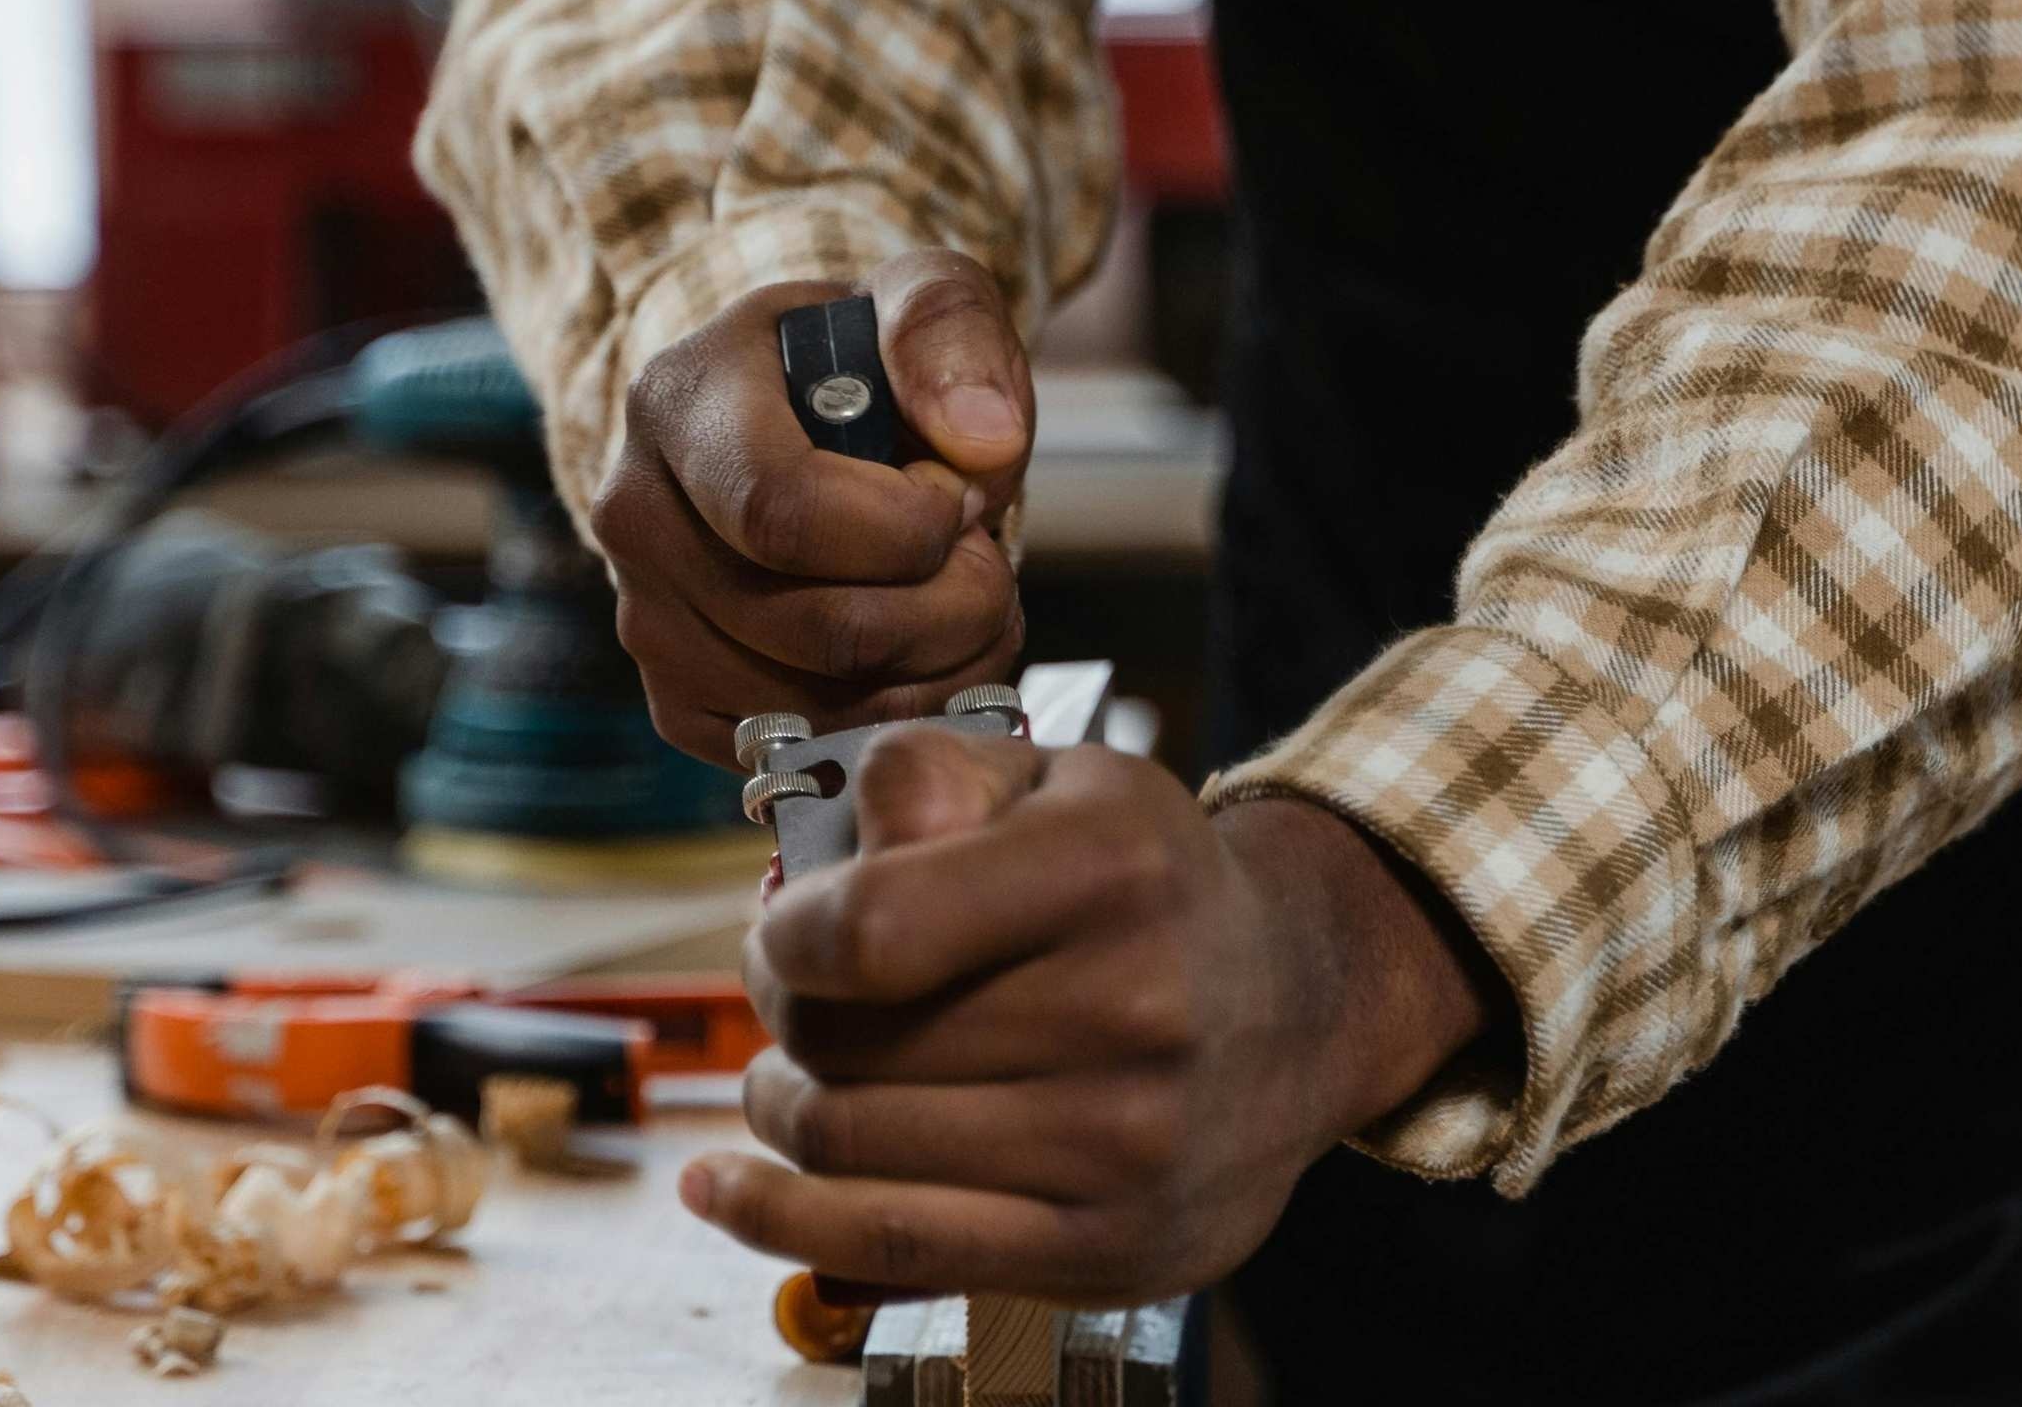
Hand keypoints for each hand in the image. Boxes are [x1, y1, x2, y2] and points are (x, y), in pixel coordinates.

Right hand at [589, 251, 1032, 766]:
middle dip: (951, 610)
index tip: (958, 500)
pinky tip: (923, 657)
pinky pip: (801, 750)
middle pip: (817, 627)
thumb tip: (981, 445)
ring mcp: (645, 621)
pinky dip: (893, 721)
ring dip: (939, 672)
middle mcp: (636, 517)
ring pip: (819, 705)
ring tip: (968, 605)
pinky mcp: (675, 702)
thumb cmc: (863, 366)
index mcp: (679, 402)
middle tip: (987, 563)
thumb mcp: (918, 300)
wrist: (792, 423)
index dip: (906, 531)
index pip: (783, 511)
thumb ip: (950, 335)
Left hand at [681, 727, 1493, 1304]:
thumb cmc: (1142, 886)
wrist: (1299, 1007)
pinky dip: (775, 1221)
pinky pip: (890, 1249)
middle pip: (844, 1044)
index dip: (785, 935)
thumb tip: (842, 852)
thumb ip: (927, 771)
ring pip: (849, 1145)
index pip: (868, 930)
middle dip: (783, 1014)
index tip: (785, 930)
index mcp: (1111, 869)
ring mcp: (1125, 1145)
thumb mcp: (1054, 780)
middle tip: (797, 995)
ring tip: (799, 1073)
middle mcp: (1135, 1010)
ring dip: (784, 1107)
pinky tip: (722, 1189)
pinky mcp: (1106, 1246)